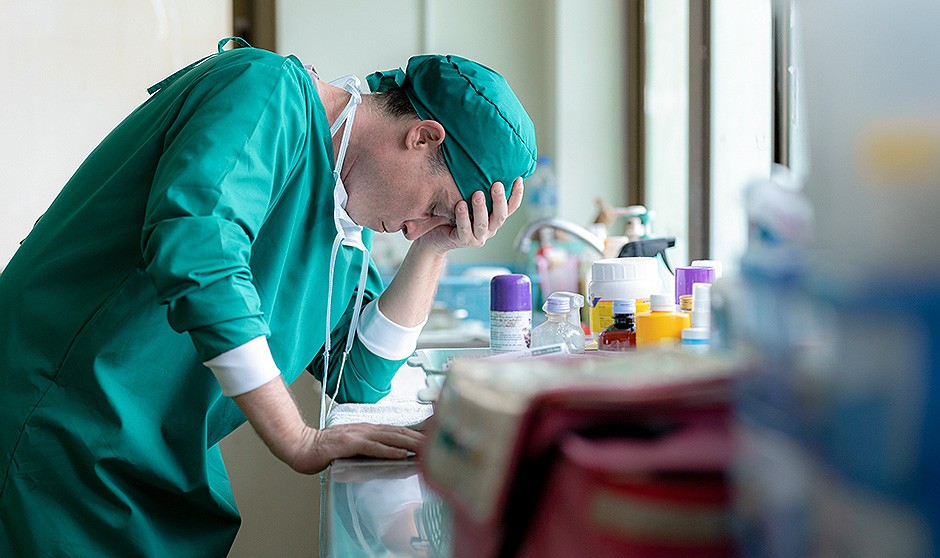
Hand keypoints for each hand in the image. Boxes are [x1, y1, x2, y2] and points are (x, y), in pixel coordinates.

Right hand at [286, 423, 424, 473]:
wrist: (301, 446)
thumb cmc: (324, 449)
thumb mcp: (351, 446)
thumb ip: (367, 448)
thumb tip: (386, 455)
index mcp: (367, 430)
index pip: (397, 430)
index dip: (416, 433)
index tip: (432, 437)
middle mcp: (366, 429)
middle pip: (399, 431)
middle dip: (420, 437)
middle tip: (438, 441)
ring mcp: (358, 435)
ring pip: (390, 437)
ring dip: (411, 442)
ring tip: (427, 447)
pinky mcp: (349, 444)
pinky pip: (374, 447)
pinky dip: (390, 450)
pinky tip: (402, 454)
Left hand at [417, 177, 524, 254]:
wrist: (434, 235)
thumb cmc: (451, 213)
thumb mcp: (466, 198)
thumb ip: (476, 188)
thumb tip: (483, 161)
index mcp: (494, 218)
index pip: (511, 207)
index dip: (517, 194)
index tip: (518, 178)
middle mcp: (489, 229)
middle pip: (500, 216)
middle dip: (499, 200)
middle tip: (497, 184)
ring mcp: (477, 237)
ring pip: (483, 224)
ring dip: (481, 208)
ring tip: (477, 194)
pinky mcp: (463, 241)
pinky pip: (464, 229)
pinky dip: (463, 217)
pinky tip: (460, 205)